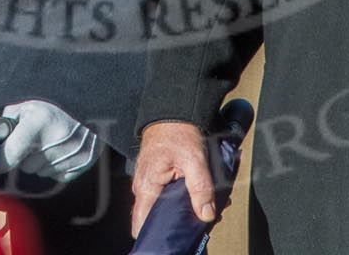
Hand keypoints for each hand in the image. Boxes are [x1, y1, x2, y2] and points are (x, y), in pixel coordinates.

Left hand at [0, 99, 99, 180]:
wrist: (91, 116)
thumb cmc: (54, 112)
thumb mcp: (31, 106)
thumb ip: (10, 116)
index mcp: (39, 123)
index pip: (12, 152)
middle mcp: (53, 141)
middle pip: (25, 166)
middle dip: (24, 158)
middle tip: (32, 143)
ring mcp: (66, 157)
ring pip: (38, 172)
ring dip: (38, 163)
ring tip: (48, 145)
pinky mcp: (76, 168)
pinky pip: (53, 176)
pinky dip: (53, 167)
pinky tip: (59, 153)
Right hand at [130, 120, 214, 236]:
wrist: (172, 111)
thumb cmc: (177, 131)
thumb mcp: (194, 159)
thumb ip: (200, 188)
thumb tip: (206, 215)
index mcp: (147, 186)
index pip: (142, 223)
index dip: (157, 233)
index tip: (176, 236)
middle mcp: (143, 187)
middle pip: (155, 218)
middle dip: (178, 222)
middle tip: (203, 217)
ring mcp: (148, 182)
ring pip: (162, 207)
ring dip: (182, 209)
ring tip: (206, 205)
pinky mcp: (156, 177)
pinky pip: (165, 195)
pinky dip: (181, 198)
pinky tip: (199, 195)